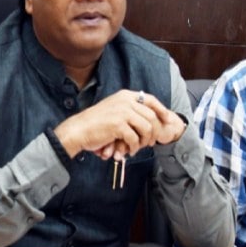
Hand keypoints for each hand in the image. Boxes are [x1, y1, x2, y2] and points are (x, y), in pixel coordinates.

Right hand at [56, 90, 183, 157]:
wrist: (78, 130)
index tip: (167, 120)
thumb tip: (150, 118)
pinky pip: (135, 138)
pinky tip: (129, 150)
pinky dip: (134, 147)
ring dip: (144, 141)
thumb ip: (129, 110)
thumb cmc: (95, 123)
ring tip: (138, 147)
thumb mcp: (113, 109)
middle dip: (154, 132)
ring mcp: (122, 112)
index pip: (150, 99)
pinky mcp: (118, 125)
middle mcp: (125, 101)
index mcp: (125, 95)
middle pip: (152, 116)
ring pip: (147, 128)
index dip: (161, 110)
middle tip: (150, 143)